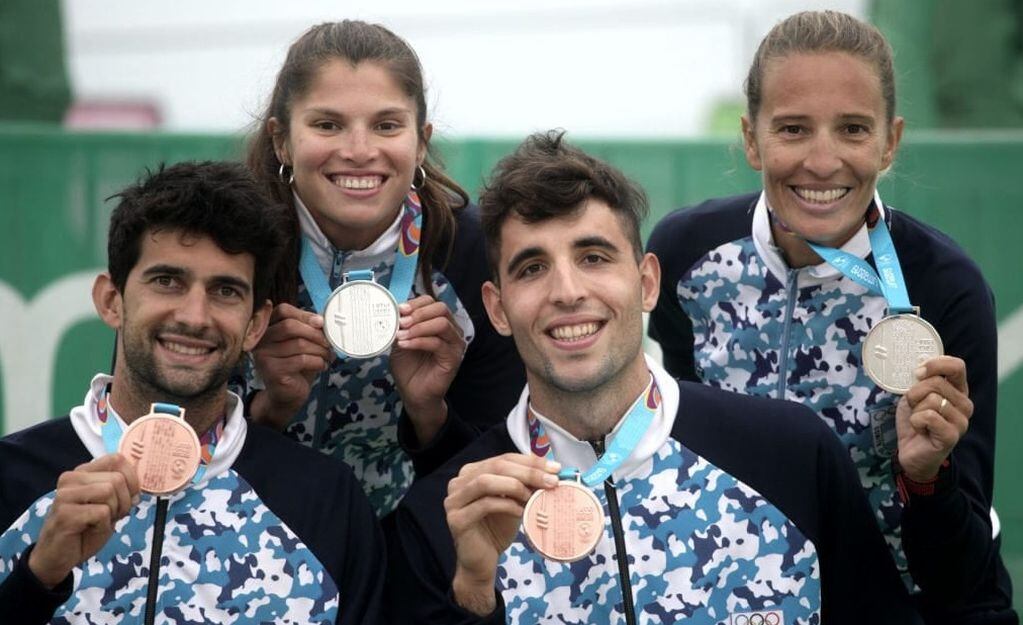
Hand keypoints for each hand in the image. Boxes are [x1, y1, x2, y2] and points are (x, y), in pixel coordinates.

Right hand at [28, 453, 140, 588]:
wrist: (57, 557)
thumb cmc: (85, 530)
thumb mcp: (108, 506)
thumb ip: (121, 491)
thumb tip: (139, 487)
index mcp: (82, 472)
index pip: (117, 459)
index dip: (132, 479)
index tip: (130, 497)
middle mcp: (71, 479)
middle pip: (117, 478)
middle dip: (124, 501)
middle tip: (112, 516)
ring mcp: (65, 495)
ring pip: (109, 491)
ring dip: (114, 512)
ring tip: (100, 523)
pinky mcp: (65, 514)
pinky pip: (101, 512)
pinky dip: (104, 526)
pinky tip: (90, 531)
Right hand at [250, 303, 332, 428]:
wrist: (287, 396)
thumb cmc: (296, 366)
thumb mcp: (301, 343)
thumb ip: (307, 329)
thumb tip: (323, 320)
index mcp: (267, 328)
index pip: (283, 311)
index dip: (304, 314)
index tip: (321, 322)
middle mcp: (261, 340)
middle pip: (290, 326)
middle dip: (315, 333)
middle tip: (329, 343)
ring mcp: (264, 356)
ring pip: (299, 344)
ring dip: (320, 350)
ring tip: (328, 356)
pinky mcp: (272, 371)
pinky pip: (301, 360)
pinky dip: (317, 362)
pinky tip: (322, 366)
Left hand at [389, 295, 465, 444]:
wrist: (413, 393)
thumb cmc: (409, 367)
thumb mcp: (400, 342)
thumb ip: (400, 327)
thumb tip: (393, 311)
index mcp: (438, 322)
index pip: (432, 302)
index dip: (416, 303)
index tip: (399, 310)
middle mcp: (450, 330)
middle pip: (441, 308)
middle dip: (418, 313)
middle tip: (401, 322)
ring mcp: (454, 344)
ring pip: (442, 324)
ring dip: (418, 327)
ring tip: (401, 335)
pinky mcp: (453, 358)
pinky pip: (437, 343)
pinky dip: (418, 341)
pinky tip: (405, 345)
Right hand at [445, 454, 559, 615]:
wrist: (481, 563)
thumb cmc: (497, 530)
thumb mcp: (514, 502)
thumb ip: (525, 485)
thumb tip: (552, 471)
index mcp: (471, 472)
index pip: (504, 458)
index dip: (530, 461)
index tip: (556, 468)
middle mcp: (458, 482)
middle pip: (496, 466)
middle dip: (528, 472)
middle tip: (552, 481)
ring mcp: (454, 500)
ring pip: (486, 482)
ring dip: (515, 486)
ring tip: (533, 497)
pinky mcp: (456, 519)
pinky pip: (484, 505)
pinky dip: (506, 505)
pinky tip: (520, 512)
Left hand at [896, 356, 972, 481]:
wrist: (911, 453)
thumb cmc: (915, 421)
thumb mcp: (914, 395)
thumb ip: (920, 381)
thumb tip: (918, 368)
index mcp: (958, 390)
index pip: (957, 366)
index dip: (936, 364)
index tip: (918, 372)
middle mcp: (965, 404)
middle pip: (937, 382)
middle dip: (915, 392)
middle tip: (914, 406)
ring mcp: (961, 421)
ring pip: (931, 400)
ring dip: (915, 410)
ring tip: (919, 420)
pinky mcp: (952, 435)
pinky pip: (928, 416)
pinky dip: (916, 421)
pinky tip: (920, 430)